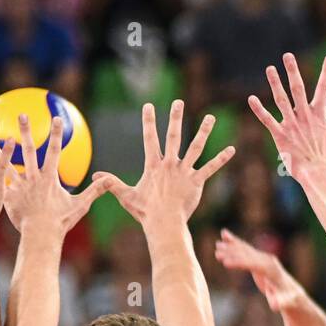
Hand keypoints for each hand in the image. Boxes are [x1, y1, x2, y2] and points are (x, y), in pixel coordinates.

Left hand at [2, 113, 109, 235]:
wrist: (40, 236)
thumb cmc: (61, 222)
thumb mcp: (80, 205)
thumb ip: (94, 191)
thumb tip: (109, 181)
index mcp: (50, 178)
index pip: (54, 151)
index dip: (56, 134)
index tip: (57, 119)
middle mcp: (33, 178)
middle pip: (28, 150)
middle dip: (27, 131)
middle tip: (23, 115)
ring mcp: (19, 186)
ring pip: (6, 162)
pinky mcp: (8, 195)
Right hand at [93, 100, 234, 229]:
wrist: (163, 223)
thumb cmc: (145, 211)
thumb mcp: (126, 196)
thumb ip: (112, 184)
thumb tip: (94, 177)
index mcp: (154, 165)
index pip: (150, 139)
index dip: (148, 122)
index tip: (148, 106)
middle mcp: (170, 164)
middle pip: (173, 136)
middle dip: (175, 118)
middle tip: (178, 102)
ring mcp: (184, 172)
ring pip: (196, 147)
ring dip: (203, 131)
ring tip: (210, 117)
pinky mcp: (196, 182)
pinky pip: (211, 168)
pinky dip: (221, 159)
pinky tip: (231, 150)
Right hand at [213, 229, 302, 312]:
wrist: (290, 291)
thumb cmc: (287, 298)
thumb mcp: (285, 302)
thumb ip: (280, 303)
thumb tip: (275, 306)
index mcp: (271, 269)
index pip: (253, 264)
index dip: (239, 263)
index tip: (225, 263)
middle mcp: (267, 260)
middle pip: (247, 255)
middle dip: (232, 254)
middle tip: (217, 253)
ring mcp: (263, 257)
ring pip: (245, 249)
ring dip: (231, 246)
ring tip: (217, 245)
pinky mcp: (258, 258)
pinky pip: (245, 248)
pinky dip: (234, 242)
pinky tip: (224, 234)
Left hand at [249, 53, 325, 178]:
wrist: (319, 175)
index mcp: (320, 114)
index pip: (325, 88)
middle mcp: (304, 116)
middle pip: (297, 88)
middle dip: (292, 71)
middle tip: (287, 55)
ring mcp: (291, 125)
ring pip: (281, 100)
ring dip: (274, 83)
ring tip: (270, 68)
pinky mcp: (280, 135)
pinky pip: (267, 120)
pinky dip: (259, 110)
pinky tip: (251, 98)